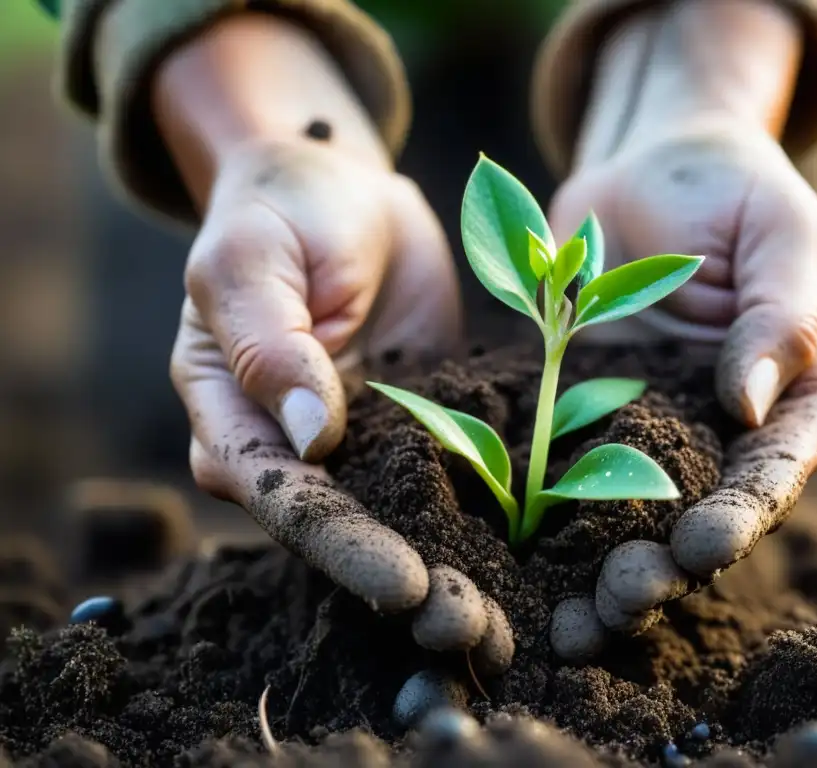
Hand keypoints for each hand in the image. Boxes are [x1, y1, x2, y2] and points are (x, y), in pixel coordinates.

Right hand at [159, 14, 512, 673]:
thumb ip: (268, 341)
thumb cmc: (278, 216)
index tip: (406, 584)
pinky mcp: (414, 430)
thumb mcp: (252, 258)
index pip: (286, 499)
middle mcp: (290, 453)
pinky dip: (487, 514)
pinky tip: (533, 553)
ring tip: (510, 620)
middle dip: (406, 583)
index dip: (342, 546)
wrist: (336, 194)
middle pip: (345, 533)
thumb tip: (309, 431)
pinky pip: (450, 474)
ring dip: (452, 568)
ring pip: (401, 520)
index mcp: (231, 422)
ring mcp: (357, 447)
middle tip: (475, 629)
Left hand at [546, 119, 816, 653]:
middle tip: (619, 603)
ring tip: (568, 616)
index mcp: (798, 391)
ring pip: (634, 508)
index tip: (704, 547)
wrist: (649, 166)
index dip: (746, 510)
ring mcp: (656, 427)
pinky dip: (544, 511)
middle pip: (706, 509)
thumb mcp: (781, 230)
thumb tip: (751, 404)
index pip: (782, 464)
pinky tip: (511, 551)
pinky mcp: (591, 414)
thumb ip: (780, 314)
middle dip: (666, 563)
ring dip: (603, 563)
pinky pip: (567, 463)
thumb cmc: (733, 187)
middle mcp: (729, 427)